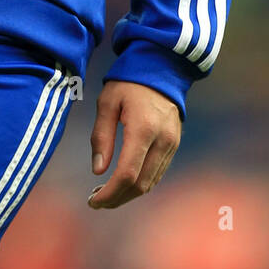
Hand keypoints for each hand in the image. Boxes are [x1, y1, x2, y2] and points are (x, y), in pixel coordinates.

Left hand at [87, 80, 180, 208]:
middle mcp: (162, 140)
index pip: (127, 174)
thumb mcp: (107, 103)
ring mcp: (172, 144)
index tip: (93, 201)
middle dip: (118, 198)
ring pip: (151, 182)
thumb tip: (98, 171)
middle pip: (141, 184)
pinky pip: (157, 172)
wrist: (160, 68)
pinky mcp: (174, 144)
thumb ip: (101, 137)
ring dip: (128, 194)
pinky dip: (140, 183)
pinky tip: (123, 182)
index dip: (110, 193)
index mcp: (143, 129)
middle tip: (96, 201)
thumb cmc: (128, 83)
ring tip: (106, 193)